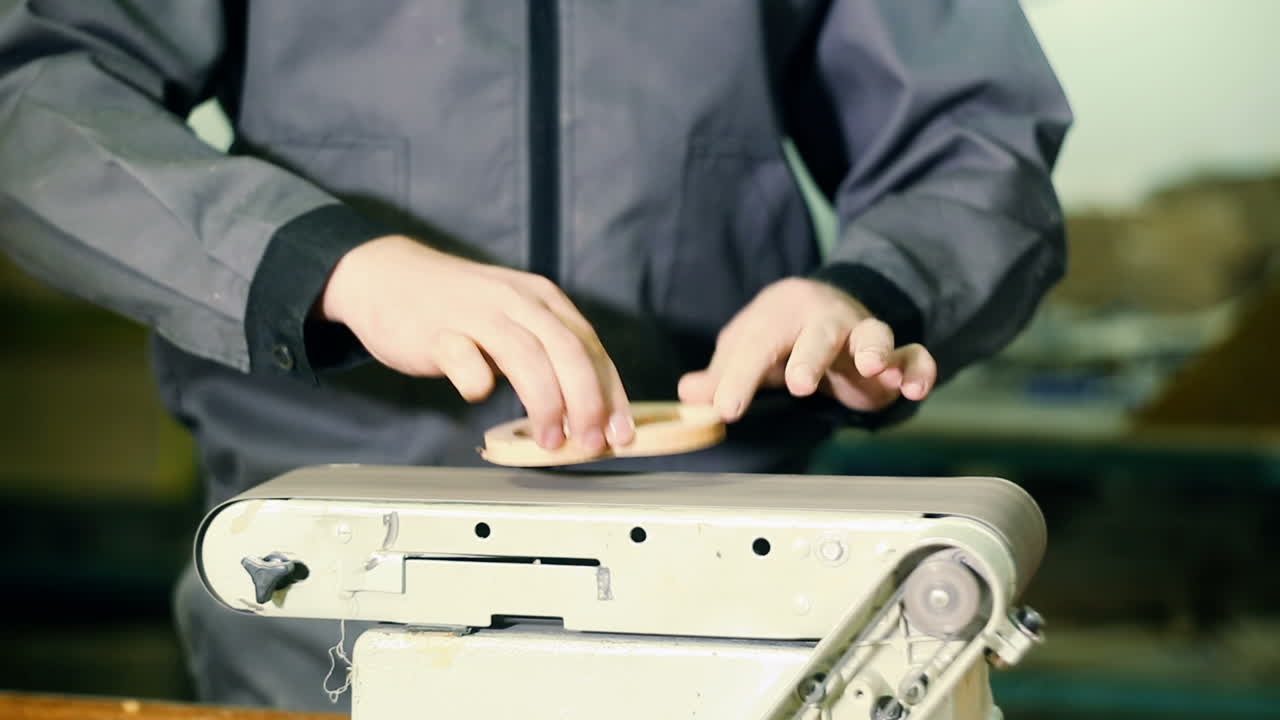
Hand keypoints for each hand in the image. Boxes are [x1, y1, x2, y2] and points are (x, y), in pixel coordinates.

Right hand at [319, 235, 633, 450]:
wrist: (387, 278)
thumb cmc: (459, 310)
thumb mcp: (515, 321)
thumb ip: (548, 358)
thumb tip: (589, 413)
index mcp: (543, 299)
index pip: (590, 347)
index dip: (611, 392)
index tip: (621, 433)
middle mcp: (516, 300)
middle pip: (566, 350)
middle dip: (587, 402)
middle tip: (591, 442)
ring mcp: (475, 312)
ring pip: (526, 355)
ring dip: (546, 402)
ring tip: (551, 440)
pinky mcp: (436, 330)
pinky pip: (463, 356)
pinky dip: (477, 380)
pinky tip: (480, 398)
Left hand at [677, 277, 935, 420]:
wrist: (825, 309)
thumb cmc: (778, 338)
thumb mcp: (746, 351)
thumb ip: (720, 376)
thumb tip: (688, 395)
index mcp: (782, 313)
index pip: (758, 344)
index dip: (740, 377)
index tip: (727, 409)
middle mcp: (826, 317)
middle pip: (820, 330)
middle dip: (810, 356)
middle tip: (797, 384)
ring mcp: (864, 332)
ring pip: (875, 332)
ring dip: (875, 350)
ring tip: (873, 370)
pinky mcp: (895, 355)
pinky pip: (915, 354)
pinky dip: (919, 368)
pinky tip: (914, 390)